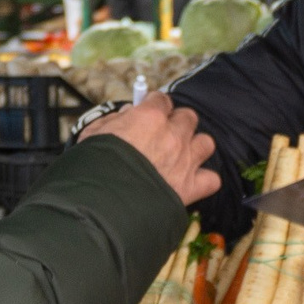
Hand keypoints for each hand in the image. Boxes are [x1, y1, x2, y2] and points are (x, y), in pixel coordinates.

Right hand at [80, 96, 220, 205]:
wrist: (102, 204)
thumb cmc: (92, 167)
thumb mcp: (93, 134)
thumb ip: (113, 120)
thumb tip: (127, 114)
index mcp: (149, 118)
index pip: (162, 100)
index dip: (155, 105)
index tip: (149, 111)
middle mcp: (173, 136)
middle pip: (188, 117)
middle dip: (178, 123)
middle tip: (164, 134)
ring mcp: (185, 161)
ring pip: (205, 143)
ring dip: (195, 148)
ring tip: (181, 157)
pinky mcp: (190, 188)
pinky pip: (211, 179)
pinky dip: (204, 180)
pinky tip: (191, 183)